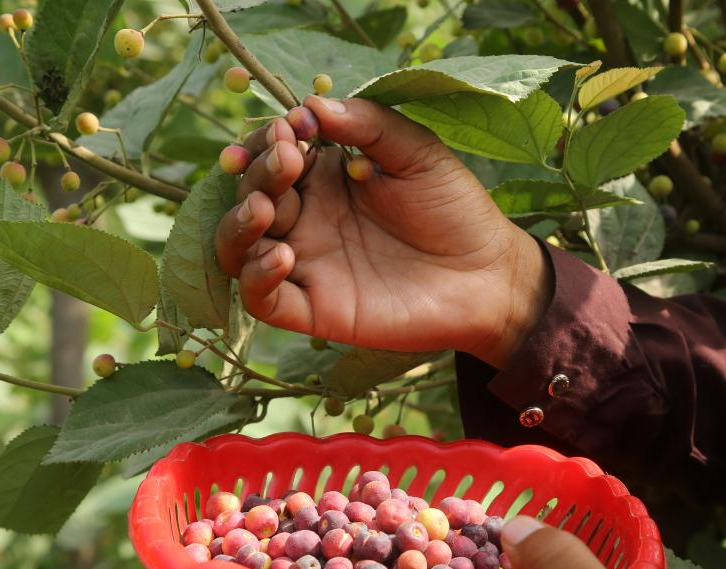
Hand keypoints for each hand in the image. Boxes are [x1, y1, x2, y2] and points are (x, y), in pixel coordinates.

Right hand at [213, 96, 549, 367]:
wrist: (488, 276)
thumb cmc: (455, 210)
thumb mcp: (416, 152)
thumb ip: (367, 124)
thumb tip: (312, 104)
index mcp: (324, 178)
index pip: (271, 154)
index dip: (266, 140)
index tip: (287, 128)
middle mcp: (306, 219)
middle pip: (249, 194)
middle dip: (257, 174)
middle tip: (287, 160)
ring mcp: (306, 264)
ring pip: (237, 246)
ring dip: (238, 224)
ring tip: (264, 208)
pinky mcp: (313, 308)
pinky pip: (262, 298)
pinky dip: (256, 277)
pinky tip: (281, 255)